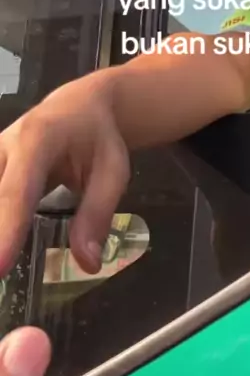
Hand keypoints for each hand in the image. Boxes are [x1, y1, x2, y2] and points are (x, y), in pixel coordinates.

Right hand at [0, 74, 130, 278]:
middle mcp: (3, 144)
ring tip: (2, 269)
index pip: (17, 191)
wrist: (79, 105)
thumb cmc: (98, 137)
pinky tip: (2, 250)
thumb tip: (87, 264)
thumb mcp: (112, 170)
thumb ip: (97, 214)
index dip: (6, 230)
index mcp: (37, 139)